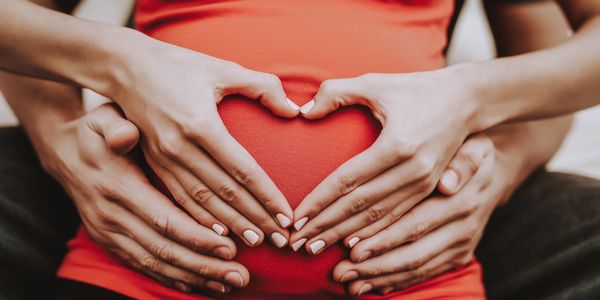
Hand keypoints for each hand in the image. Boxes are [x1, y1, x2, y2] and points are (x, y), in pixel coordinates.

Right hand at [39, 104, 248, 293]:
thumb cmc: (96, 132)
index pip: (163, 219)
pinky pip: (143, 265)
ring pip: (155, 263)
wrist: (64, 153)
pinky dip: (170, 278)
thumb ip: (117, 127)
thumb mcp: (103, 119)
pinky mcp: (110, 242)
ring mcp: (109, 233)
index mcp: (119, 187)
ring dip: (193, 276)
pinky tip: (197, 285)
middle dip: (204, 265)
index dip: (197, 236)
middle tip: (240, 276)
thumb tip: (126, 135)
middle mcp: (112, 216)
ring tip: (228, 285)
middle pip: (164, 249)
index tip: (229, 247)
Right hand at [113, 41, 298, 247]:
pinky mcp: (153, 163)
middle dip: (255, 219)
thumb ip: (262, 86)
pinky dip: (200, 219)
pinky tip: (218, 234)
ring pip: (202, 202)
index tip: (287, 216)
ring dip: (230, 225)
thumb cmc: (178, 65)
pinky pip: (179, 198)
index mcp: (200, 124)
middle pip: (225, 193)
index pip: (243, 171)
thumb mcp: (222, 68)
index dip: (267, 196)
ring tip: (255, 243)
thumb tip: (293, 110)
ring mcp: (163, 158)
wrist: (124, 67)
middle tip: (280, 240)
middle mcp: (180, 147)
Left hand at [290, 71, 474, 252]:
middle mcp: (413, 170)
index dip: (319, 202)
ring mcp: (424, 183)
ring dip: (343, 235)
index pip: (347, 180)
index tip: (296, 218)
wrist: (467, 99)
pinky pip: (395, 217)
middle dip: (325, 226)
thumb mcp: (375, 83)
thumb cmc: (416, 88)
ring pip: (377, 218)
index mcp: (397, 144)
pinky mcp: (428, 189)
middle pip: (359, 206)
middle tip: (296, 243)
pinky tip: (350, 245)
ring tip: (314, 248)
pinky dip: (371, 233)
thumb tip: (303, 112)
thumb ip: (336, 92)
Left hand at [332, 135, 501, 295]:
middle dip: (374, 266)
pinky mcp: (458, 256)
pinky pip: (425, 273)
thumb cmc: (466, 152)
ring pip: (417, 268)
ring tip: (348, 284)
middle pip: (413, 254)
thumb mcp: (472, 147)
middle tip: (340, 272)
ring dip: (380, 278)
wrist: (491, 174)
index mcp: (463, 200)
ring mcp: (461, 245)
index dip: (383, 239)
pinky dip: (397, 281)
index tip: (351, 247)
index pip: (416, 224)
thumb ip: (463, 161)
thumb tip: (447, 183)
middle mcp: (463, 227)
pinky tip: (371, 286)